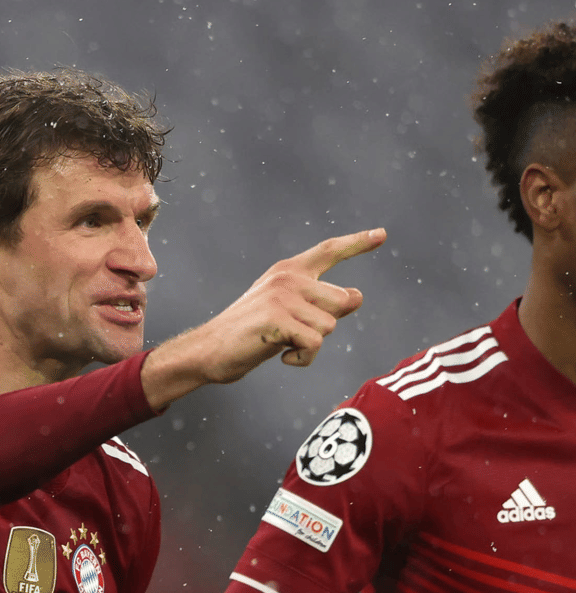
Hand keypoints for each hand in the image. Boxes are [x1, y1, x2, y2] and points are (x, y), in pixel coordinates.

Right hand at [141, 228, 385, 409]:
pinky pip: (315, 343)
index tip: (382, 235)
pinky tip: (281, 355)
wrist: (210, 350)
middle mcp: (287, 277)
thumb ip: (321, 302)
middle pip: (342, 300)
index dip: (357, 244)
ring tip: (283, 344)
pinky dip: (303, 358)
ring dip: (312, 345)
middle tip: (293, 332)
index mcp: (288, 271)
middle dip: (326, 323)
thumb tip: (357, 295)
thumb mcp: (288, 312)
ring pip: (330, 325)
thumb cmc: (250, 333)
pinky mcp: (277, 318)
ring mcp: (281, 296)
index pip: (329, 251)